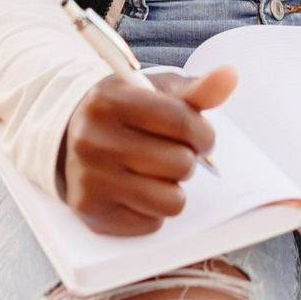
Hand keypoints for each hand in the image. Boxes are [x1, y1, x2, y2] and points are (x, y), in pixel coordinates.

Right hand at [59, 65, 236, 235]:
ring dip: (173, 187)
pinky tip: (137, 188)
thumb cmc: (124, 110)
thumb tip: (230, 76)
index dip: (203, 132)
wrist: (70, 135)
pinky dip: (153, 208)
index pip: (181, 122)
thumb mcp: (155, 91)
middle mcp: (93, 140)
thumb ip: (196, 89)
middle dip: (187, 158)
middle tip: (172, 150)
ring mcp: (89, 179)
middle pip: (181, 164)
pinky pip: (152, 223)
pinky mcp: (91, 212)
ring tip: (157, 170)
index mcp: (109, 101)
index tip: (200, 135)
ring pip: (171, 200)